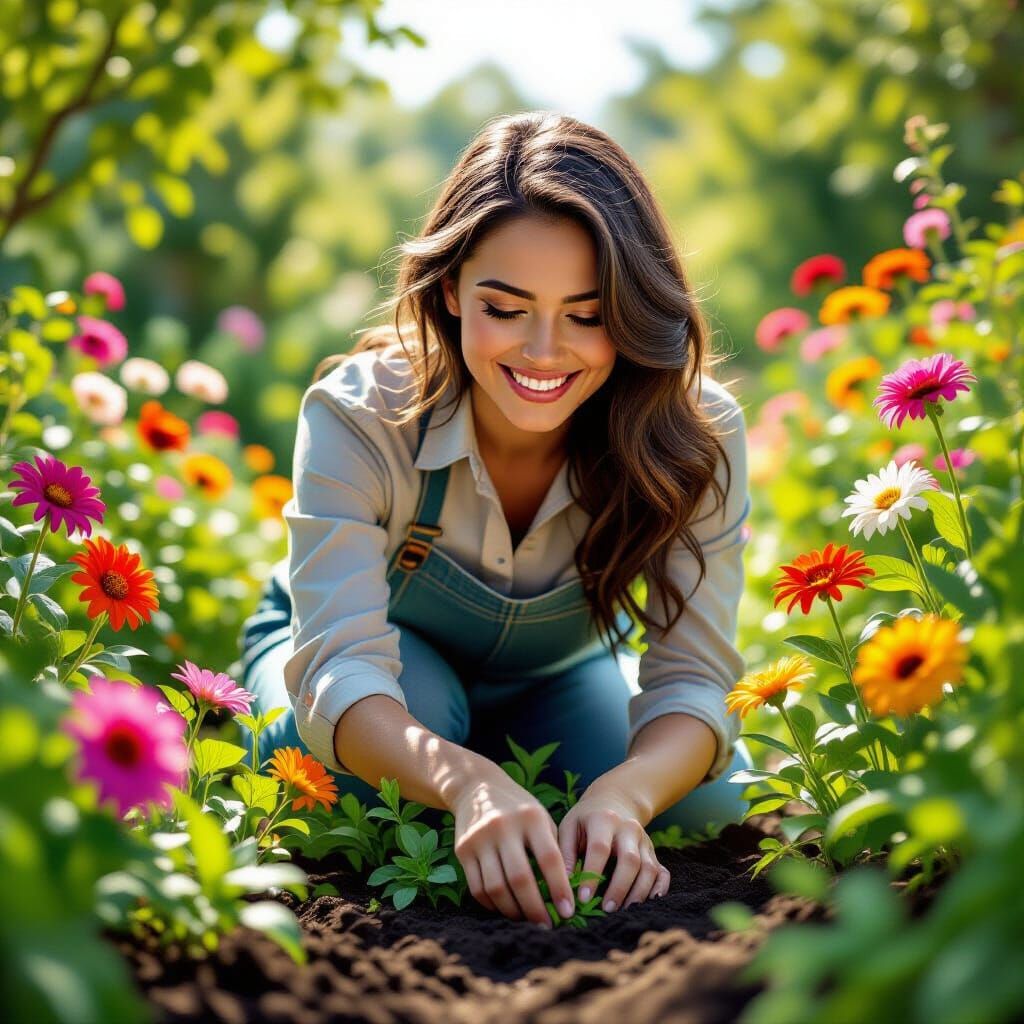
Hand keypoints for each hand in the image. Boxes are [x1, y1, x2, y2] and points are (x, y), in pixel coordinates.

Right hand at [447, 762, 576, 926]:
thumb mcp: (540, 818)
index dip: (560, 888)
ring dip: (513, 911)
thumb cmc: (519, 809)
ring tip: (527, 920)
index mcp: (530, 817)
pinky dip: (492, 905)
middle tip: (547, 926)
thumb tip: (567, 893)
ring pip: (496, 888)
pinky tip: (505, 909)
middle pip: (520, 878)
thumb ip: (553, 849)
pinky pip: (477, 888)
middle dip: (535, 908)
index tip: (568, 912)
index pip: (549, 859)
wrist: (475, 787)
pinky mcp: (462, 850)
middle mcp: (502, 827)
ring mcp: (479, 839)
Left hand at [557, 782, 669, 912]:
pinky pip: (662, 873)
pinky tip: (648, 904)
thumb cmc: (586, 820)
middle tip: (606, 909)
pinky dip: (659, 889)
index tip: (583, 898)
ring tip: (622, 911)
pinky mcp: (653, 852)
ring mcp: (644, 841)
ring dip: (638, 893)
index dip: (592, 874)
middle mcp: (629, 828)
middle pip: (630, 860)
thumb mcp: (570, 826)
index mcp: (604, 820)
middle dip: (619, 887)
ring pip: (648, 869)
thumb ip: (565, 853)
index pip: (600, 848)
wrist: (614, 801)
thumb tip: (564, 885)